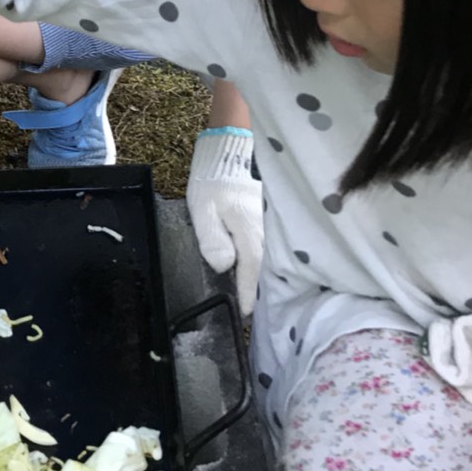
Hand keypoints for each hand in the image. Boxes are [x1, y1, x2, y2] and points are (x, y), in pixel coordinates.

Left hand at [186, 128, 263, 316]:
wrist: (228, 155)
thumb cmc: (212, 184)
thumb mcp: (203, 210)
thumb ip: (213, 238)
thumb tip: (222, 266)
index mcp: (249, 233)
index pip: (251, 271)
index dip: (247, 294)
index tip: (243, 315)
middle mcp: (263, 233)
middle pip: (263, 269)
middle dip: (258, 291)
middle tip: (250, 314)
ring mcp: (267, 226)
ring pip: (268, 259)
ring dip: (261, 278)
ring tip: (254, 299)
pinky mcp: (265, 222)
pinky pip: (267, 248)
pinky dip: (263, 264)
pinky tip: (256, 272)